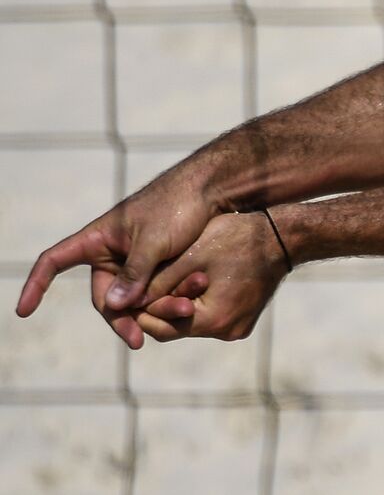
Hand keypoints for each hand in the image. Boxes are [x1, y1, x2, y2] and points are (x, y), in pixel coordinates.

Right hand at [15, 160, 225, 346]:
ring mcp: (134, 261)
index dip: (36, 285)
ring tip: (177, 317)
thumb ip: (135, 273)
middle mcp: (111, 252)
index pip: (55, 261)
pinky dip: (164, 302)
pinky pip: (154, 292)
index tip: (23, 311)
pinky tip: (183, 310)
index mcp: (98, 238)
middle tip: (138, 339)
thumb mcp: (155, 241)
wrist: (212, 190)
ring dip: (150, 311)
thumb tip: (113, 306)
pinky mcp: (157, 267)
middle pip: (103, 296)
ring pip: (132, 299)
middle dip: (121, 318)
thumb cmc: (178, 206)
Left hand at [134, 211, 288, 342]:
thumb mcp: (190, 256)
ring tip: (172, 277)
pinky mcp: (244, 319)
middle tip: (145, 284)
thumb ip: (155, 283)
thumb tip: (122, 302)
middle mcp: (227, 331)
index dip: (140, 308)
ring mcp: (238, 327)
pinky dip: (198, 303)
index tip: (130, 289)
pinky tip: (196, 280)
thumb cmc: (237, 238)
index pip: (160, 326)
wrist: (284, 236)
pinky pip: (210, 318)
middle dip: (159, 307)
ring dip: (179, 304)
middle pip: (175, 328)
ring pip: (192, 323)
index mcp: (212, 319)